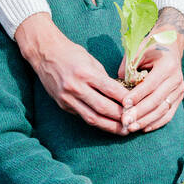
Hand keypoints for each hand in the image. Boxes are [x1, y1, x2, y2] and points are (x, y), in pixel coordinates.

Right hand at [15, 14, 128, 133]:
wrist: (45, 53)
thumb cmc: (71, 53)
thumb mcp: (91, 60)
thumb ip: (104, 78)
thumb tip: (120, 93)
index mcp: (85, 73)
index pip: (110, 90)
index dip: (126, 100)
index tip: (138, 105)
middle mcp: (75, 87)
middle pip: (102, 108)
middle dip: (120, 117)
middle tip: (134, 123)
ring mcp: (67, 98)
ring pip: (92, 118)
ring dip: (109, 126)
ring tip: (123, 130)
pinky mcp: (63, 105)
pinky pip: (82, 116)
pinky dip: (96, 121)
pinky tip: (107, 125)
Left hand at [118, 36, 183, 134]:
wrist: (170, 45)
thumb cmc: (150, 48)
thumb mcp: (138, 50)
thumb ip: (128, 66)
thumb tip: (118, 86)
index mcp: (167, 65)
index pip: (150, 84)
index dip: (137, 95)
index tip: (123, 104)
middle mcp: (176, 78)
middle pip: (157, 100)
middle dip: (139, 112)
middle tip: (124, 121)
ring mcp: (179, 89)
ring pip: (163, 109)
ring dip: (146, 120)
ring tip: (131, 128)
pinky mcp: (179, 97)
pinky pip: (168, 114)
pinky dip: (156, 123)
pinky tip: (143, 128)